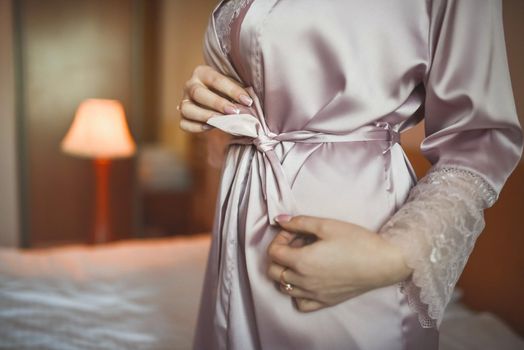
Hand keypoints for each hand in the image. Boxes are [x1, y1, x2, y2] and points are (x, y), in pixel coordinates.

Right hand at [178, 65, 252, 132]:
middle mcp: (190, 85)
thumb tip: (249, 103)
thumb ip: (238, 91)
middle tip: (234, 112)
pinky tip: (210, 127)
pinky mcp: (182, 116)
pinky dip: (196, 127)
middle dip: (217, 103)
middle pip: (198, 93)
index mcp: (203, 72)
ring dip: (205, 116)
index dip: (232, 91)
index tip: (248, 101)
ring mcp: (184, 101)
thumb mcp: (232, 85)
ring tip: (221, 122)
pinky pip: (184, 123)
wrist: (213, 98)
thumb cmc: (226, 90)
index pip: (216, 80)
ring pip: (187, 109)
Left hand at [266, 215, 412, 311]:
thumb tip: (279, 220)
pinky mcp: (325, 301)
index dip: (280, 238)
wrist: (382, 262)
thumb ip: (299, 222)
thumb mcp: (326, 225)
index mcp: (302, 261)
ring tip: (302, 258)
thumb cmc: (356, 241)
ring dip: (286, 271)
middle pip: (273, 271)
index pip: (273, 252)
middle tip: (296, 243)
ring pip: (283, 287)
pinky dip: (296, 292)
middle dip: (279, 254)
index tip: (293, 232)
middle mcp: (304, 281)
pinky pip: (299, 302)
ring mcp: (314, 294)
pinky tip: (306, 280)